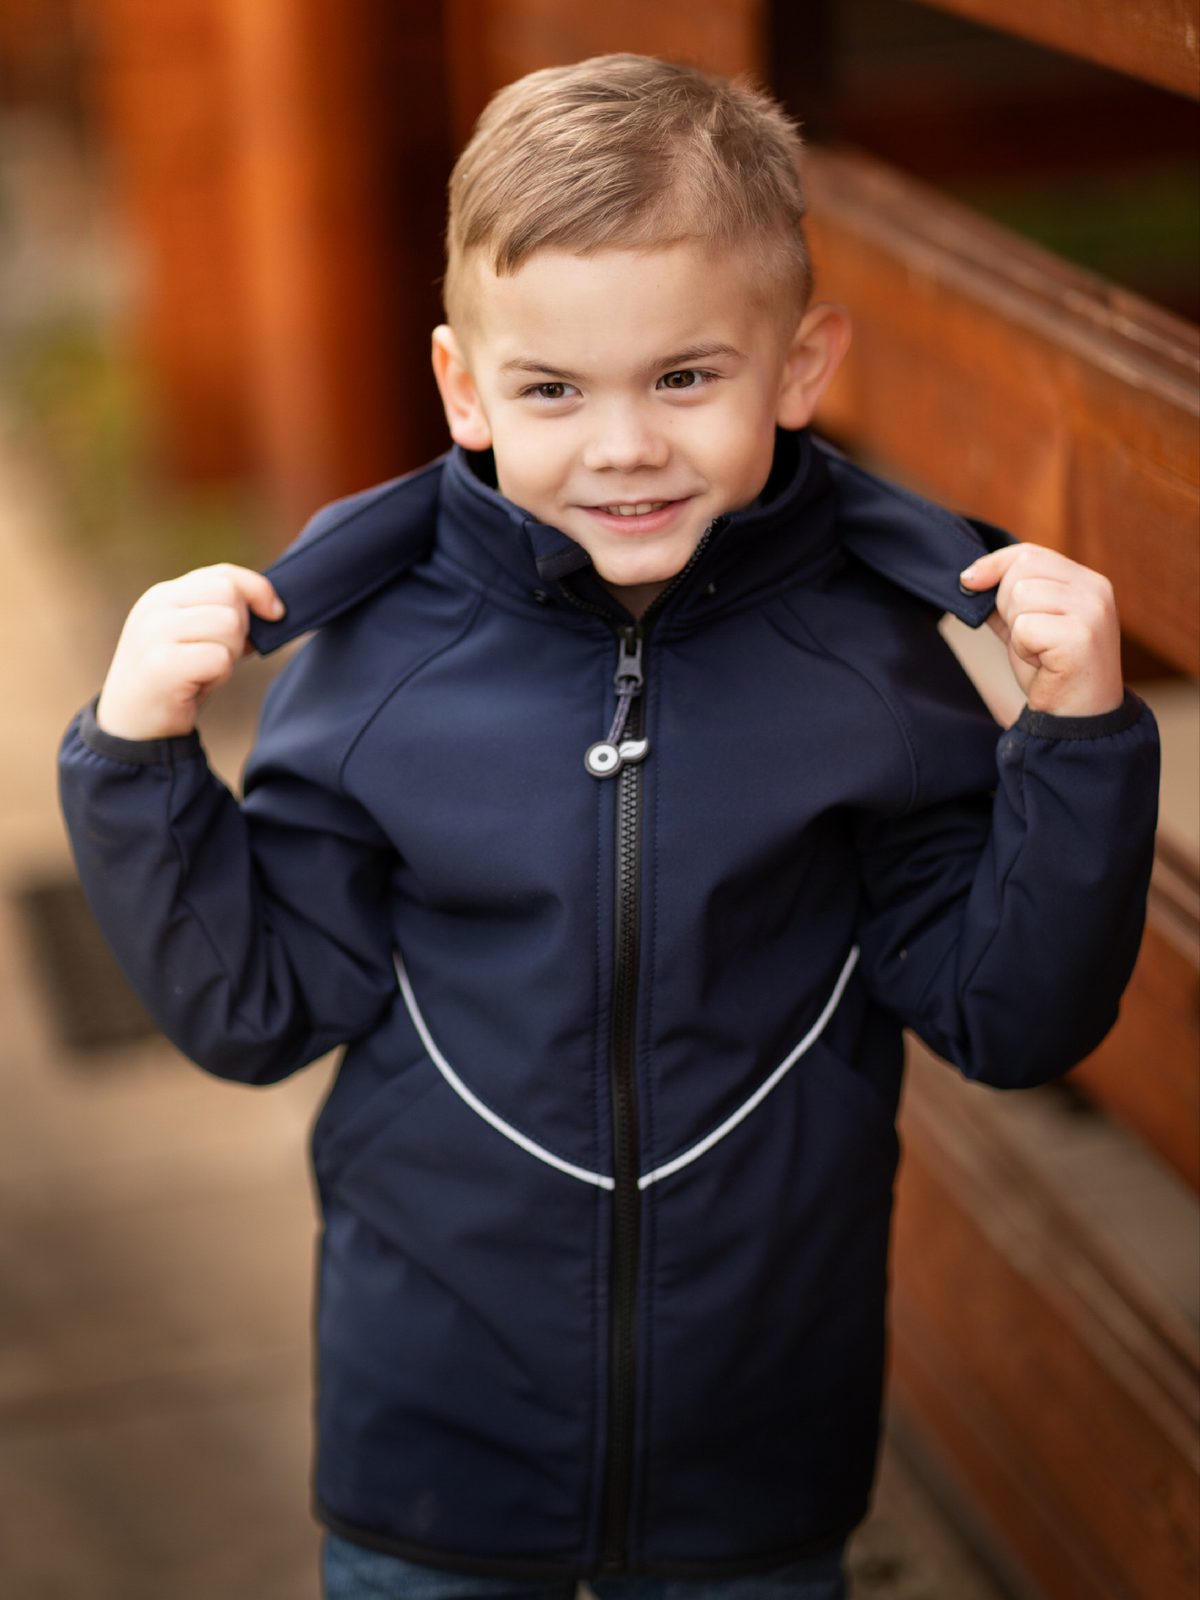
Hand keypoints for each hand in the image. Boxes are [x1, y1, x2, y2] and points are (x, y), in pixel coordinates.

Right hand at [95, 564, 284, 739]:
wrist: (132, 725)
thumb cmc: (174, 681)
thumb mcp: (197, 639)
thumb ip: (223, 617)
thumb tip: (273, 610)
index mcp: (164, 596)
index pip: (223, 575)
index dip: (257, 590)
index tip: (276, 613)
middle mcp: (155, 607)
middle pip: (229, 595)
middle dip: (241, 628)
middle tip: (221, 656)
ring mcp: (155, 633)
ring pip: (228, 624)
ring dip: (230, 653)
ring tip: (206, 671)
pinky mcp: (162, 665)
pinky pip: (219, 658)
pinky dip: (219, 675)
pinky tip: (197, 685)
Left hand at [959, 544, 1122, 717]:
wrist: (1078, 719)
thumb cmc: (1053, 673)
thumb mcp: (1026, 627)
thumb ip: (1007, 601)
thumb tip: (971, 578)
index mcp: (1086, 582)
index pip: (1029, 553)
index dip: (994, 565)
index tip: (969, 582)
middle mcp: (1094, 590)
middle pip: (1021, 570)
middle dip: (1006, 605)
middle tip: (1028, 638)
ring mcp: (1091, 611)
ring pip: (1020, 596)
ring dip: (1017, 631)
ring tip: (1039, 652)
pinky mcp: (1080, 636)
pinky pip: (1024, 627)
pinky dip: (1023, 649)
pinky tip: (1043, 663)